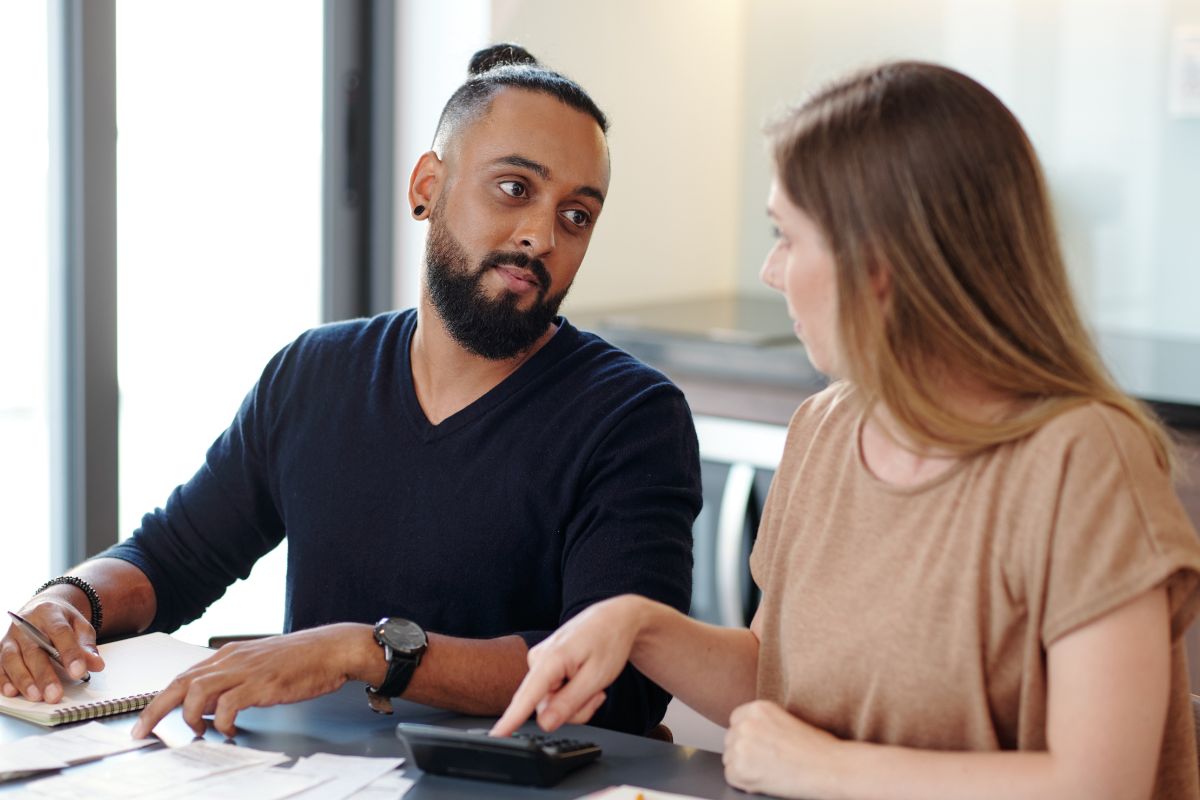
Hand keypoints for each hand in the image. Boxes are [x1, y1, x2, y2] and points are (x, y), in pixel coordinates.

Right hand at [1, 597, 103, 702]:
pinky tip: (12, 692)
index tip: (78, 672)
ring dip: (23, 680)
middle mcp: (26, 624)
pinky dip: (3, 680)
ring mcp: (11, 637)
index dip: (70, 653)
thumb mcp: (80, 626)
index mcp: (50, 613)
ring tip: (36, 696)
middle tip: (54, 694)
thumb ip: (87, 645)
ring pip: (12, 659)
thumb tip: (96, 665)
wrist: (41, 609)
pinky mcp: (1, 650)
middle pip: (34, 650)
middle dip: (44, 674)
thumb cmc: (62, 621)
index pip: (60, 633)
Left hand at [131, 623, 373, 738]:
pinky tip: (230, 730)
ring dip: (190, 716)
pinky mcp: (263, 684)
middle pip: (180, 682)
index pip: (183, 676)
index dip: (159, 699)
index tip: (145, 721)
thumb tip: (211, 705)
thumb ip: (232, 681)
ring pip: (198, 691)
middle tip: (141, 733)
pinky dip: (223, 721)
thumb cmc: (301, 659)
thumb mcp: (259, 665)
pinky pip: (230, 704)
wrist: (331, 649)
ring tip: (198, 731)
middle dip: (155, 709)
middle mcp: (232, 659)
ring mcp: (247, 670)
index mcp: (229, 655)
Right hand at [490, 595, 643, 736]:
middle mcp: (538, 660)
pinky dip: (572, 694)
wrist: (613, 619)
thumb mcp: (596, 678)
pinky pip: (554, 695)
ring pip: (552, 705)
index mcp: (550, 659)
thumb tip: (545, 724)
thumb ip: (569, 703)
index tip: (496, 735)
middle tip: (596, 693)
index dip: (511, 718)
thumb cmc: (608, 641)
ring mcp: (539, 663)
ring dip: (576, 702)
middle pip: (547, 709)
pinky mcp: (544, 667)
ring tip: (592, 682)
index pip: (527, 696)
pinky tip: (584, 679)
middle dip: (575, 709)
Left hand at [723, 700, 839, 798]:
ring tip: (769, 770)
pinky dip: (744, 782)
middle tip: (765, 761)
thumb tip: (746, 736)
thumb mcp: (786, 721)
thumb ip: (762, 724)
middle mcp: (747, 724)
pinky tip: (764, 779)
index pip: (736, 721)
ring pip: (729, 759)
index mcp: (758, 708)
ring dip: (743, 767)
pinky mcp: (741, 768)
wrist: (830, 768)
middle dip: (743, 752)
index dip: (746, 736)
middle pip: (730, 740)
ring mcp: (742, 745)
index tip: (757, 745)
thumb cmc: (818, 748)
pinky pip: (731, 777)